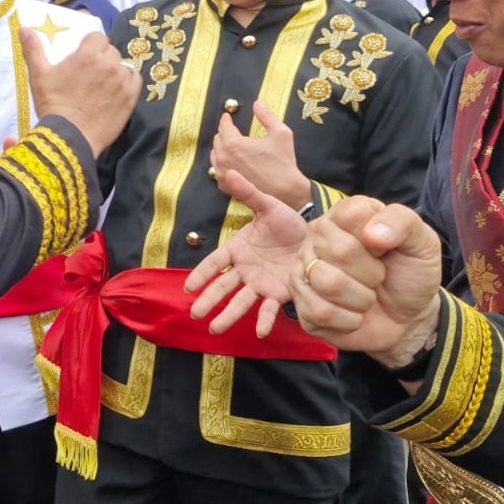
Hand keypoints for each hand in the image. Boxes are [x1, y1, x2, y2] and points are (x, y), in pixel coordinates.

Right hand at [21, 28, 140, 157]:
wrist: (70, 137)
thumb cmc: (53, 105)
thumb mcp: (39, 76)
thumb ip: (33, 50)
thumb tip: (24, 29)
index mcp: (88, 54)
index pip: (97, 37)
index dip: (90, 45)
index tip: (84, 56)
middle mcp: (109, 63)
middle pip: (110, 50)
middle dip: (101, 57)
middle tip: (90, 72)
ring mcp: (122, 80)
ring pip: (123, 64)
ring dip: (115, 68)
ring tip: (103, 82)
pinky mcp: (131, 97)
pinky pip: (135, 79)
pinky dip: (128, 80)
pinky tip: (117, 88)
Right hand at [186, 170, 307, 337]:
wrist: (316, 237)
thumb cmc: (288, 223)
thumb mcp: (268, 206)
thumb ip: (247, 193)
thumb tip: (228, 171)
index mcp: (238, 249)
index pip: (215, 263)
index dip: (201, 274)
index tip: (188, 287)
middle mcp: (245, 270)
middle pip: (223, 287)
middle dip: (209, 300)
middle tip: (195, 314)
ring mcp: (261, 283)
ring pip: (241, 301)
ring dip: (228, 316)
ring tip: (214, 330)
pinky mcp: (280, 293)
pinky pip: (270, 309)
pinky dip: (265, 320)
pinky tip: (260, 332)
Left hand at [210, 101, 309, 208]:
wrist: (286, 191)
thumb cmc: (283, 162)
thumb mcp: (280, 133)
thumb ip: (266, 116)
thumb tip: (257, 103)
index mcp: (234, 144)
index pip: (223, 126)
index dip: (226, 119)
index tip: (228, 116)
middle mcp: (223, 159)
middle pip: (217, 139)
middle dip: (225, 133)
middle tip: (233, 130)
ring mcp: (222, 174)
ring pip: (215, 154)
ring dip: (222, 148)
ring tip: (233, 146)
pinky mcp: (224, 186)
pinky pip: (217, 170)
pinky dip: (222, 163)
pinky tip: (233, 162)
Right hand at [290, 197, 441, 366]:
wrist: (407, 318)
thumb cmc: (409, 274)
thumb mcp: (422, 243)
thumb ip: (403, 223)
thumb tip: (372, 234)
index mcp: (345, 215)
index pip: (351, 215)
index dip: (377, 238)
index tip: (386, 249)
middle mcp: (318, 237)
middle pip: (339, 250)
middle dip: (372, 273)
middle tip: (378, 278)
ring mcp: (304, 270)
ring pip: (328, 283)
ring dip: (361, 299)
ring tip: (367, 297)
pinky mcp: (302, 304)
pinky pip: (321, 312)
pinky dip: (349, 320)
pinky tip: (355, 315)